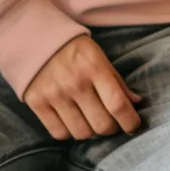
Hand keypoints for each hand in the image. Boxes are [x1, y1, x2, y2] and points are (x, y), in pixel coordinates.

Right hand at [24, 35, 142, 139]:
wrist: (33, 38)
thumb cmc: (73, 49)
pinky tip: (72, 120)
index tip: (133, 125)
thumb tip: (136, 103)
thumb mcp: (98, 56)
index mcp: (94, 67)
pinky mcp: (37, 103)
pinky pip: (59, 133)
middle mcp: (75, 83)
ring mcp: (54, 95)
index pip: (117, 104)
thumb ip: (116, 80)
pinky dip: (69, 132)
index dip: (130, 121)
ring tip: (89, 120)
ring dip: (90, 132)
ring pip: (82, 133)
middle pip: (101, 125)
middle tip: (109, 121)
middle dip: (110, 128)